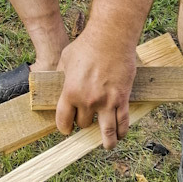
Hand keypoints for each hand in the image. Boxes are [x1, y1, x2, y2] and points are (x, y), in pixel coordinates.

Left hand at [55, 29, 136, 148]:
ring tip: (107, 144)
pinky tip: (120, 134)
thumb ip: (62, 75)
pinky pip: (122, 122)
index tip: (67, 129)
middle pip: (84, 124)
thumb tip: (59, 83)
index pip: (64, 120)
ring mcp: (106, 101)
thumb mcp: (66, 59)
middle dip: (84, 123)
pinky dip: (122, 131)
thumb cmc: (86, 45)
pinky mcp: (122, 98)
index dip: (64, 127)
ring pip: (106, 131)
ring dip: (106, 141)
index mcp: (70, 92)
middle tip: (88, 121)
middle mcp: (87, 100)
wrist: (111, 37)